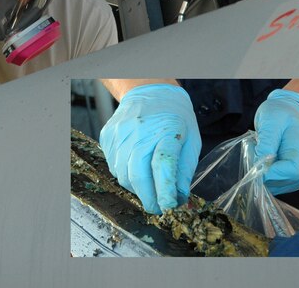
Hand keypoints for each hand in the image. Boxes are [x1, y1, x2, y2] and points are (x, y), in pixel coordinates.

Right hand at [99, 84, 200, 213]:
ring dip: (136, 187)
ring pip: (123, 175)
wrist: (150, 92)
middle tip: (157, 206)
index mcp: (166, 132)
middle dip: (148, 198)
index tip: (168, 207)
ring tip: (148, 181)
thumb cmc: (174, 119)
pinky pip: (113, 166)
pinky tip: (135, 165)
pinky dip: (125, 174)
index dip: (164, 190)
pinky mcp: (107, 137)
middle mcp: (140, 132)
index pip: (163, 164)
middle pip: (138, 175)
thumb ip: (184, 172)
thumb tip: (179, 201)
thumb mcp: (190, 142)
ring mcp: (120, 134)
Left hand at [253, 89, 298, 194]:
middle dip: (264, 172)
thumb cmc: (280, 114)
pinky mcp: (293, 178)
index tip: (255, 163)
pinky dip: (266, 177)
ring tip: (258, 154)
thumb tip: (260, 164)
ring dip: (263, 175)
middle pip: (284, 181)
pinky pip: (277, 185)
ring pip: (279, 186)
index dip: (272, 172)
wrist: (288, 113)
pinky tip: (262, 162)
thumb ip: (267, 142)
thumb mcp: (271, 121)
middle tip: (252, 153)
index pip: (292, 171)